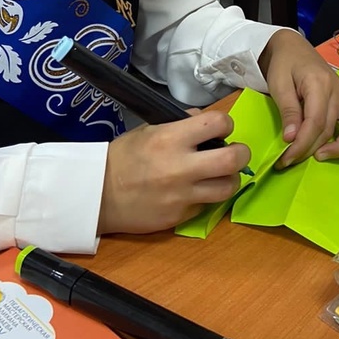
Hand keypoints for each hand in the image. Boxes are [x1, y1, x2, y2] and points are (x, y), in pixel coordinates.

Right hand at [98, 111, 249, 234]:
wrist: (98, 195)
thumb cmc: (123, 157)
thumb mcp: (148, 130)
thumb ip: (180, 124)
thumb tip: (205, 120)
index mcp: (171, 139)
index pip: (218, 123)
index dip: (225, 124)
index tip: (220, 129)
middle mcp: (181, 167)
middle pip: (233, 159)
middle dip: (241, 152)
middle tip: (234, 152)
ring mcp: (183, 195)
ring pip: (228, 187)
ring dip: (229, 179)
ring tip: (219, 175)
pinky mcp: (181, 217)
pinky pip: (207, 205)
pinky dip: (206, 197)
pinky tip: (195, 191)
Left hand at [258, 29, 338, 167]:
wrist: (293, 47)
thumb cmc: (284, 64)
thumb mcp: (279, 84)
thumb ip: (288, 111)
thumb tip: (292, 139)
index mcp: (320, 84)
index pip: (316, 123)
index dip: (302, 145)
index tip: (286, 159)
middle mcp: (338, 91)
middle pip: (331, 130)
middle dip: (312, 150)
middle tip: (291, 161)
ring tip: (322, 158)